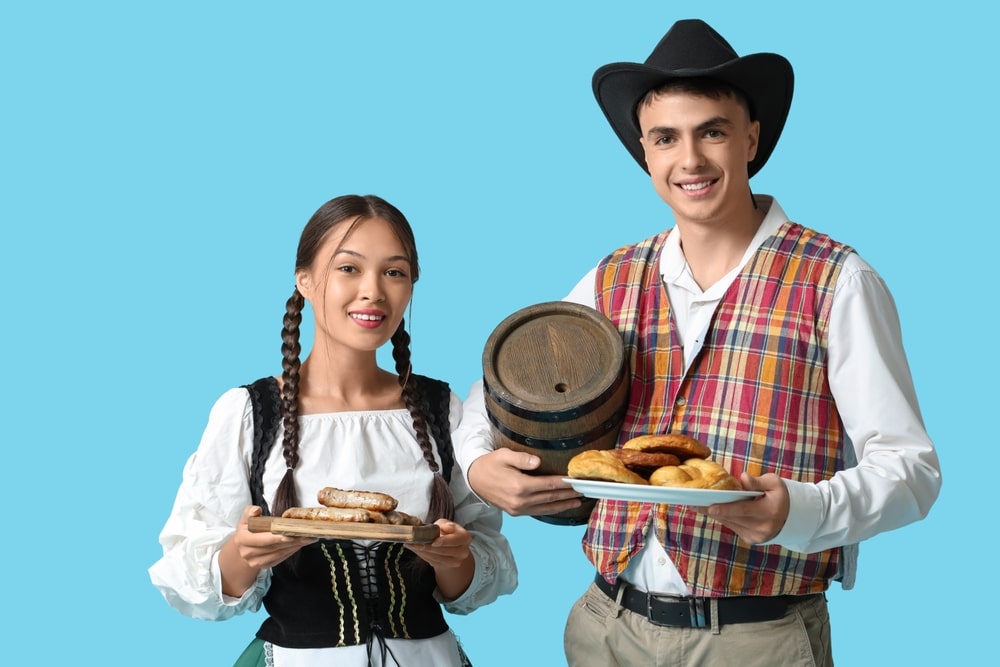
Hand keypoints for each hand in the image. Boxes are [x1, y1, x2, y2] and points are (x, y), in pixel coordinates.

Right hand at [231, 505, 315, 569]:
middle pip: (273, 547)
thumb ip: (250, 512)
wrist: (243, 547)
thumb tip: (256, 510)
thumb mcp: (246, 518)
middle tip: (306, 535)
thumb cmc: (247, 529)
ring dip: (294, 546)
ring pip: (278, 554)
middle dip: (291, 541)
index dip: (276, 538)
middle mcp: (247, 553)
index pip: (261, 539)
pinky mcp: (264, 566)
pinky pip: (280, 559)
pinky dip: (291, 551)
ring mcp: (255, 562)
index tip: (290, 535)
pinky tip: (300, 544)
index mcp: (242, 539)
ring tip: (307, 538)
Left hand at [406, 519, 474, 599]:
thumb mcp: (445, 524)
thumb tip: (445, 528)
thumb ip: (445, 524)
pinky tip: (415, 550)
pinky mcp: (447, 567)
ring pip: (436, 558)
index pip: (455, 540)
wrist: (450, 545)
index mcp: (465, 538)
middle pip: (444, 551)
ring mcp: (456, 561)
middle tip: (414, 542)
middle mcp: (463, 551)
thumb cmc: (447, 531)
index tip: (433, 542)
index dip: (444, 541)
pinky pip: (433, 562)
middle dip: (427, 547)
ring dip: (422, 552)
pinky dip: (422, 555)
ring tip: (411, 545)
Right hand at [467, 448, 581, 515]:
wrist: (474, 479)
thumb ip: (521, 458)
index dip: (565, 483)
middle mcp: (520, 500)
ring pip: (546, 508)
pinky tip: (560, 506)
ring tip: (578, 501)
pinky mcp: (516, 512)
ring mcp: (518, 509)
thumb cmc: (490, 463)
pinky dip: (551, 510)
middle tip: (584, 491)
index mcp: (519, 486)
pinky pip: (538, 512)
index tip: (577, 481)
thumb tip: (538, 462)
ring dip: (563, 505)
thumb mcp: (504, 455)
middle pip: (551, 498)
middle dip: (569, 494)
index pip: (548, 485)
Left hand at [701, 473, 789, 543]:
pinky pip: (733, 527)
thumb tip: (743, 478)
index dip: (725, 509)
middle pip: (732, 518)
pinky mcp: (752, 540)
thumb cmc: (781, 495)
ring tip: (698, 505)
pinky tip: (713, 510)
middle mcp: (763, 527)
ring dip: (715, 515)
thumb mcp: (774, 483)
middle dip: (712, 510)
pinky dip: (724, 518)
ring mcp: (757, 536)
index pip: (743, 510)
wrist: (792, 517)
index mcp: (769, 511)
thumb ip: (757, 481)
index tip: (710, 507)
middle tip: (694, 503)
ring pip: (730, 523)